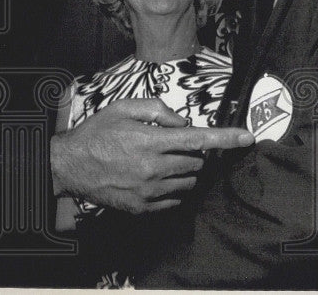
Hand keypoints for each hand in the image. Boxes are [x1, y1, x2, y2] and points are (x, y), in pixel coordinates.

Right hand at [50, 98, 253, 213]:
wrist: (69, 166)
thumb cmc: (96, 134)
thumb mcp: (121, 108)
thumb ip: (155, 109)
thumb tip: (182, 122)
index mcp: (150, 140)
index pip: (198, 138)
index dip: (226, 138)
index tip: (248, 137)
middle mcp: (154, 168)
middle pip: (196, 162)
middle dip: (190, 153)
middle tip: (169, 147)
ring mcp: (150, 191)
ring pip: (189, 183)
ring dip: (184, 172)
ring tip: (160, 163)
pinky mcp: (144, 207)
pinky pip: (175, 200)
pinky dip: (173, 189)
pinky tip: (154, 179)